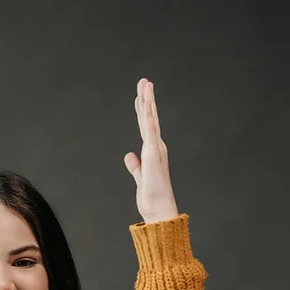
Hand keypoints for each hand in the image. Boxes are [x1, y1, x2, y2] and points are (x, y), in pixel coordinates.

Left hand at [123, 78, 179, 223]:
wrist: (159, 209)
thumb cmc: (152, 196)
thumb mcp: (140, 177)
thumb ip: (136, 166)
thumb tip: (129, 156)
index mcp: (152, 150)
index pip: (146, 125)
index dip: (143, 109)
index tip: (140, 94)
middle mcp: (156, 146)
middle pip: (149, 117)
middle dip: (146, 98)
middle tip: (144, 80)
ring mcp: (155, 149)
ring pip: (151, 119)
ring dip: (148, 101)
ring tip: (146, 85)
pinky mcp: (153, 154)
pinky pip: (150, 132)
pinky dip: (149, 118)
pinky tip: (147, 105)